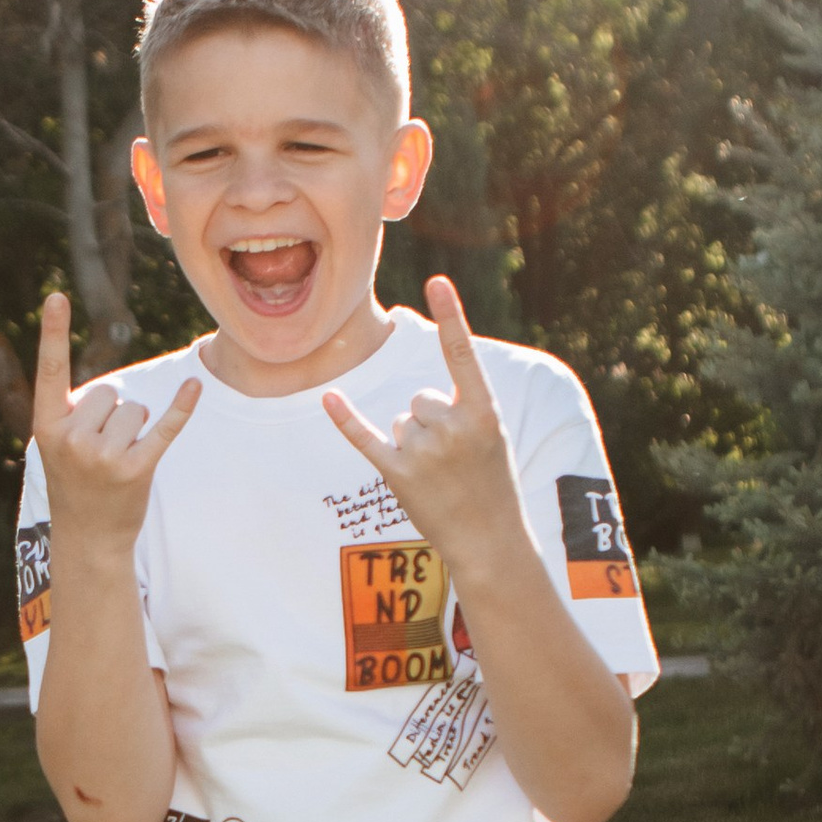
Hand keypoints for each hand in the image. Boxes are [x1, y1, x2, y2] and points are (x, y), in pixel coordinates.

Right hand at [30, 290, 198, 553]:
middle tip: (99, 454)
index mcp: (46, 427)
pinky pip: (164, 427)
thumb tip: (116, 395)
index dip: (54, 332)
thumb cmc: (76, 485)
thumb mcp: (59, 447)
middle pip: (110, 392)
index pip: (50, 370)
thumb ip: (75, 414)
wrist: (88, 540)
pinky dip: (181, 407)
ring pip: (135, 409)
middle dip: (112, 415)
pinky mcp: (135, 470)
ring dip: (135, 429)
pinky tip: (194, 385)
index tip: (57, 295)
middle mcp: (71, 439)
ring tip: (117, 462)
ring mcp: (103, 457)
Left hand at [325, 279, 524, 568]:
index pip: (462, 354)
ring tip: (439, 475)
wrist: (492, 540)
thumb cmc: (492, 486)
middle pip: (417, 398)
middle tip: (453, 460)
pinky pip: (366, 437)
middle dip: (427, 424)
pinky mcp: (399, 474)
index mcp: (484, 411)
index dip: (451, 315)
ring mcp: (426, 451)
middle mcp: (453, 426)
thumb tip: (414, 401)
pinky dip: (346, 420)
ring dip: (412, 445)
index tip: (437, 280)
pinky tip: (329, 398)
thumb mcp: (491, 439)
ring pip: (400, 422)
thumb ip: (459, 410)